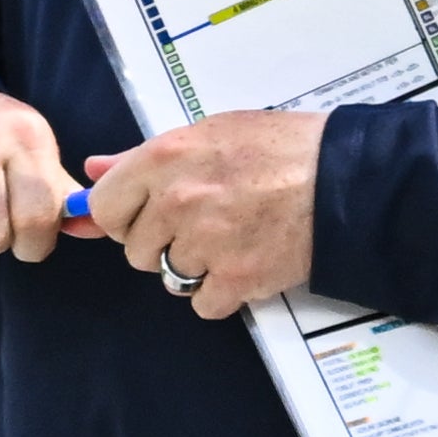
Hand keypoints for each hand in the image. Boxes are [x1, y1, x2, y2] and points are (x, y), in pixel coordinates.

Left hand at [82, 108, 328, 319]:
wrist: (344, 176)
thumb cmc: (281, 147)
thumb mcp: (210, 132)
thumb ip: (143, 156)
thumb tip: (93, 171)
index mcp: (164, 158)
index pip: (105, 208)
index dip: (127, 215)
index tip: (152, 213)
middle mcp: (177, 201)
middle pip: (136, 250)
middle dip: (164, 242)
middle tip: (207, 221)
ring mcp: (205, 243)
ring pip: (169, 278)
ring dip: (196, 267)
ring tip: (233, 239)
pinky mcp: (236, 279)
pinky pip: (204, 304)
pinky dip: (224, 292)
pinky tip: (247, 263)